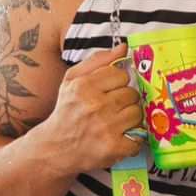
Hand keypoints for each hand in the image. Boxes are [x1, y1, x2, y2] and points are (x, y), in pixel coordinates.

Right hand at [45, 45, 144, 174]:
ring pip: (138, 114)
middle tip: (111, 109)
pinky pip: (139, 138)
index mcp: (84, 86)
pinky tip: (119, 137)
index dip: (118, 83)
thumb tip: (123, 47)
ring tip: (115, 122)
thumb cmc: (67, 111)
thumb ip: (97, 61)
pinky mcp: (114, 148)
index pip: (121, 74)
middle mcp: (95, 106)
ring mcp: (106, 128)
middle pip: (132, 94)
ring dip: (130, 119)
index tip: (109, 91)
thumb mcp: (72, 80)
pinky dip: (132, 140)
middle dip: (124, 100)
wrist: (55, 147)